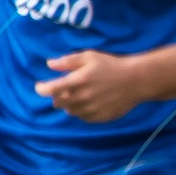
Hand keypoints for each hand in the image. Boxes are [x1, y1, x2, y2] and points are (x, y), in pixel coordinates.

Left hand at [35, 50, 149, 122]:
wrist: (135, 81)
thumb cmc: (111, 65)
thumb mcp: (89, 57)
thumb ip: (68, 61)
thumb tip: (49, 64)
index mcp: (77, 81)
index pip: (50, 90)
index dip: (41, 89)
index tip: (40, 86)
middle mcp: (82, 98)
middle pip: (57, 103)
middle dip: (57, 95)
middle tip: (65, 88)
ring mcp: (90, 110)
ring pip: (69, 111)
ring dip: (70, 103)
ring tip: (81, 94)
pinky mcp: (98, 118)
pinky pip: (82, 117)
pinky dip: (82, 110)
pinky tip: (91, 101)